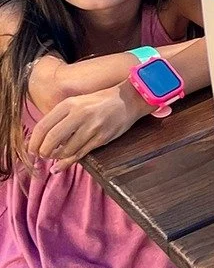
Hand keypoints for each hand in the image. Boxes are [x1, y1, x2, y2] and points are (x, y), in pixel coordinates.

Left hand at [28, 83, 145, 170]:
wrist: (128, 99)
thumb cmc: (98, 101)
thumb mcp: (76, 103)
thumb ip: (59, 118)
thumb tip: (39, 140)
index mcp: (69, 104)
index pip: (43, 127)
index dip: (33, 142)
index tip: (31, 150)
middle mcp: (79, 115)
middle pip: (51, 140)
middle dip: (43, 152)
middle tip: (43, 155)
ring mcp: (91, 127)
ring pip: (65, 151)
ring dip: (56, 157)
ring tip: (55, 156)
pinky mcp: (101, 138)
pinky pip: (78, 155)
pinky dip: (65, 164)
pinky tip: (59, 167)